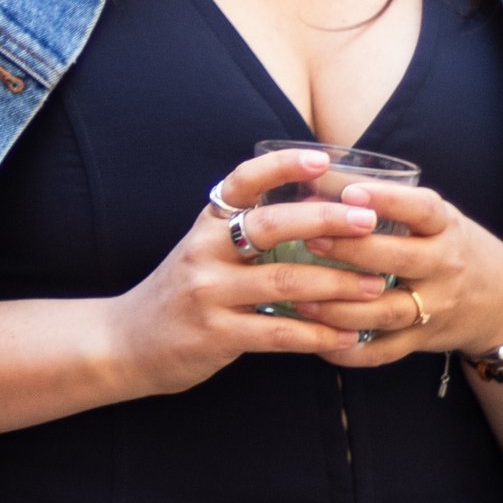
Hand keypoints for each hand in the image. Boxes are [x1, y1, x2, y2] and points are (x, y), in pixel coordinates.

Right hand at [99, 153, 383, 394]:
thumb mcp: (204, 250)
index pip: (243, 182)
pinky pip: (277, 332)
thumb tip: (320, 212)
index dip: (282, 166)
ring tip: (376, 285)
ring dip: (337, 284)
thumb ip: (247, 231)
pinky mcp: (214, 335)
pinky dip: (317, 335)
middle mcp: (204, 251)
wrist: (125, 343)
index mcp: (206, 223)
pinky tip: (346, 336)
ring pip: (283, 282)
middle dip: (326, 220)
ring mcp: (207, 293)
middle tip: (369, 221)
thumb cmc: (182, 292)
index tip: (323, 159)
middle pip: (270, 226)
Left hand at [193, 153, 502, 373]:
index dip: (388, 200)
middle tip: (309, 238)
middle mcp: (445, 266)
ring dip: (340, 308)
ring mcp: (435, 307)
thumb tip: (322, 182)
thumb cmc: (456, 249)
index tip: (351, 191)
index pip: (422, 209)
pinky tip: (317, 342)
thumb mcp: (439, 220)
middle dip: (351, 251)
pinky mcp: (423, 341)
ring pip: (385, 311)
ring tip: (301, 298)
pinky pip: (383, 352)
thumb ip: (394, 206)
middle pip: (397, 259)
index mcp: (447, 228)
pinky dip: (349, 352)